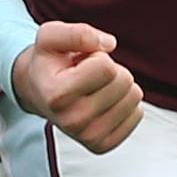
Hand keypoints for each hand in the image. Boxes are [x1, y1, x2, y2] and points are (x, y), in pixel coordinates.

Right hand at [13, 19, 140, 152]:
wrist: (38, 92)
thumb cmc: (48, 62)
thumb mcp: (51, 35)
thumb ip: (78, 33)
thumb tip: (109, 44)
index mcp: (57, 95)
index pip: (106, 66)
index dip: (97, 56)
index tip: (79, 63)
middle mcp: (72, 121)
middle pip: (124, 81)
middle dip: (110, 70)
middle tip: (87, 75)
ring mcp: (88, 136)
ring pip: (134, 97)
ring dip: (117, 85)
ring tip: (93, 87)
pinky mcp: (103, 144)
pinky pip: (137, 114)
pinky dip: (124, 103)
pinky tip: (102, 102)